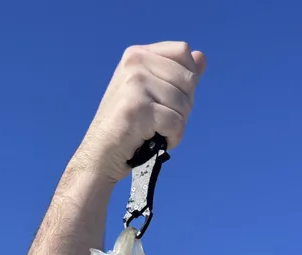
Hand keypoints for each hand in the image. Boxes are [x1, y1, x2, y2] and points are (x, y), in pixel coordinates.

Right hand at [74, 41, 205, 183]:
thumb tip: (201, 57)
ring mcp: (135, 83)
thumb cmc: (128, 126)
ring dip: (176, 126)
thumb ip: (177, 74)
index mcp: (137, 54)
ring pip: (184, 104)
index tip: (168, 99)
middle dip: (182, 107)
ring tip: (154, 131)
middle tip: (159, 120)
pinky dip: (172, 139)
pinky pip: (176, 123)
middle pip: (188, 80)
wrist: (100, 155)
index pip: (182, 52)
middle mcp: (135, 62)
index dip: (187, 80)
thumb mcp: (152, 93)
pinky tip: (155, 141)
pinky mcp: (138, 108)